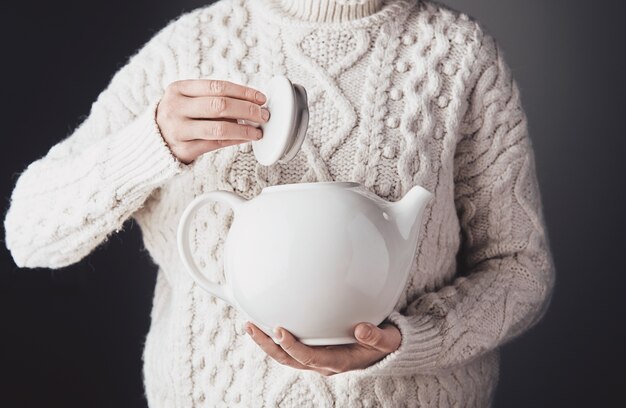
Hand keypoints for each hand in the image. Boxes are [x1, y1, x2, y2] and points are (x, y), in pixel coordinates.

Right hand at [156, 79, 270, 163]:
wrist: (151, 141)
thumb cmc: (177, 116)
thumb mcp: (186, 99)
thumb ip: (211, 97)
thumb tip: (250, 102)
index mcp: (178, 89)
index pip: (217, 86)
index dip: (243, 92)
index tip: (260, 98)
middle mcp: (176, 108)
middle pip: (220, 106)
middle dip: (247, 110)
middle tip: (263, 115)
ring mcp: (179, 130)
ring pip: (219, 128)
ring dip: (244, 129)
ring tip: (257, 130)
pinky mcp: (184, 150)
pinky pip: (216, 144)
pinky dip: (235, 141)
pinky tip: (245, 138)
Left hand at [244, 321, 400, 376]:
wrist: (385, 350)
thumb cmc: (384, 343)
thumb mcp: (387, 340)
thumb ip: (377, 336)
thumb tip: (362, 330)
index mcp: (338, 361)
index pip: (309, 357)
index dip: (292, 346)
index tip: (279, 330)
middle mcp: (323, 363)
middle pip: (288, 359)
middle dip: (268, 345)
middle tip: (251, 327)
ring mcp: (317, 358)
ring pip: (285, 356)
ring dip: (266, 342)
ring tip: (250, 325)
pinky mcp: (314, 350)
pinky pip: (290, 348)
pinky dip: (275, 338)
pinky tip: (266, 324)